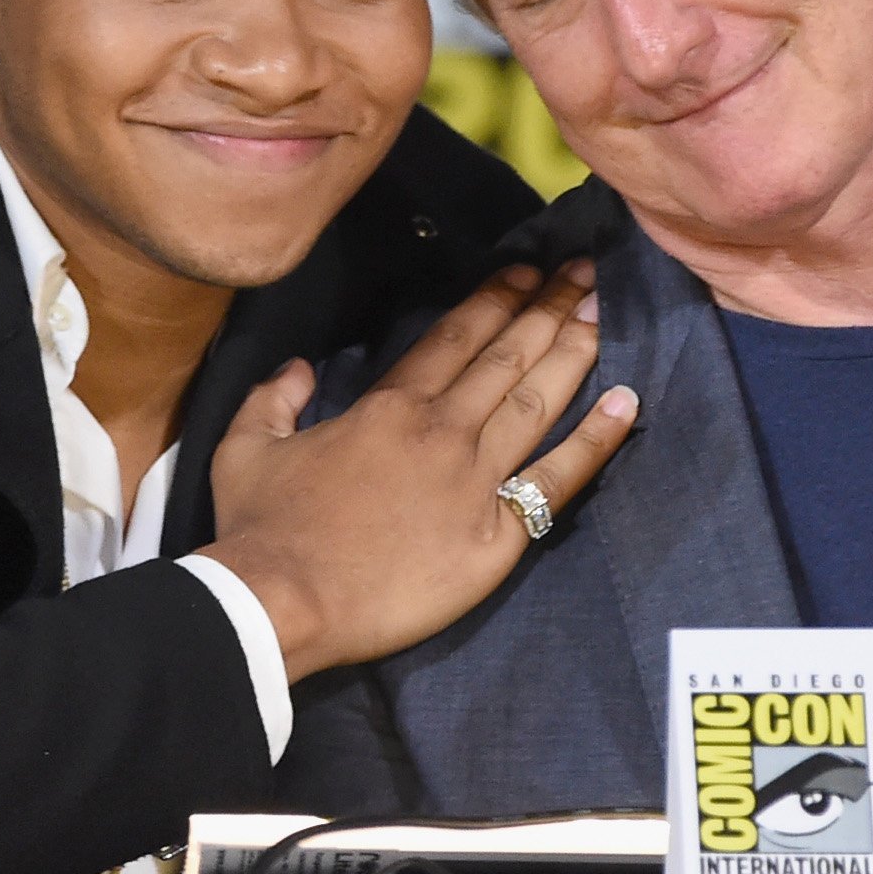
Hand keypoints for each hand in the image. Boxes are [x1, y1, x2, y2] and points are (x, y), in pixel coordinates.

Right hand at [202, 261, 639, 683]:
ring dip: (576, 351)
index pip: (456, 337)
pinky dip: (596, 439)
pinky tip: (627, 403)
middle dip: (550, 308)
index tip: (527, 272)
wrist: (283, 601)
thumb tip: (298, 368)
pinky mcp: (497, 536)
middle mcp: (442, 430)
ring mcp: (474, 480)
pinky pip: (558, 480)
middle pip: (508, 356)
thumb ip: (273, 398)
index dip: (497, 299)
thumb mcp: (245, 447)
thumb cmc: (262, 529)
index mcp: (388, 406)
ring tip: (605, 312)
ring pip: (538, 401)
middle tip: (586, 273)